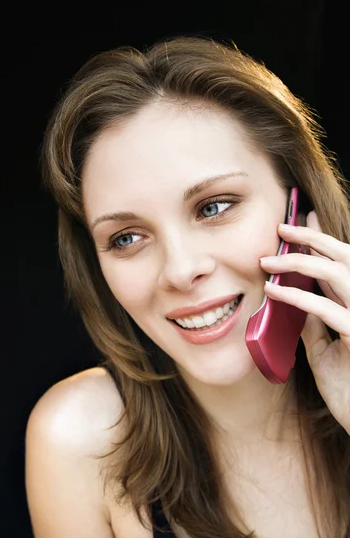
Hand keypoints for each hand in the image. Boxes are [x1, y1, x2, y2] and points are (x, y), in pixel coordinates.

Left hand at [260, 211, 349, 434]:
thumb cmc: (348, 391)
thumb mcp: (326, 352)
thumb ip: (314, 325)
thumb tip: (292, 301)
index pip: (343, 263)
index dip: (324, 239)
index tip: (305, 217)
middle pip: (345, 257)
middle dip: (313, 236)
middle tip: (282, 226)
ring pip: (336, 274)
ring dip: (299, 263)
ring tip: (267, 260)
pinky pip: (325, 309)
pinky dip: (297, 297)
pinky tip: (273, 291)